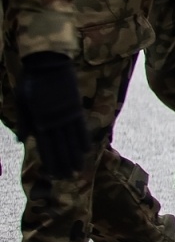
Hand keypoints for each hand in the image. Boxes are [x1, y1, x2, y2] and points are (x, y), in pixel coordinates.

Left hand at [17, 52, 87, 179]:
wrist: (49, 63)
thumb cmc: (31, 81)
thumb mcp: (21, 101)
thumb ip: (25, 122)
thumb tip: (23, 141)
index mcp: (40, 121)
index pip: (46, 147)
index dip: (50, 162)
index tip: (53, 174)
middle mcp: (55, 121)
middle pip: (61, 148)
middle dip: (63, 164)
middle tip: (67, 178)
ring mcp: (67, 115)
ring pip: (72, 141)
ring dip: (75, 156)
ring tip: (78, 169)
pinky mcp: (76, 107)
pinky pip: (81, 127)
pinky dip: (84, 139)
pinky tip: (86, 150)